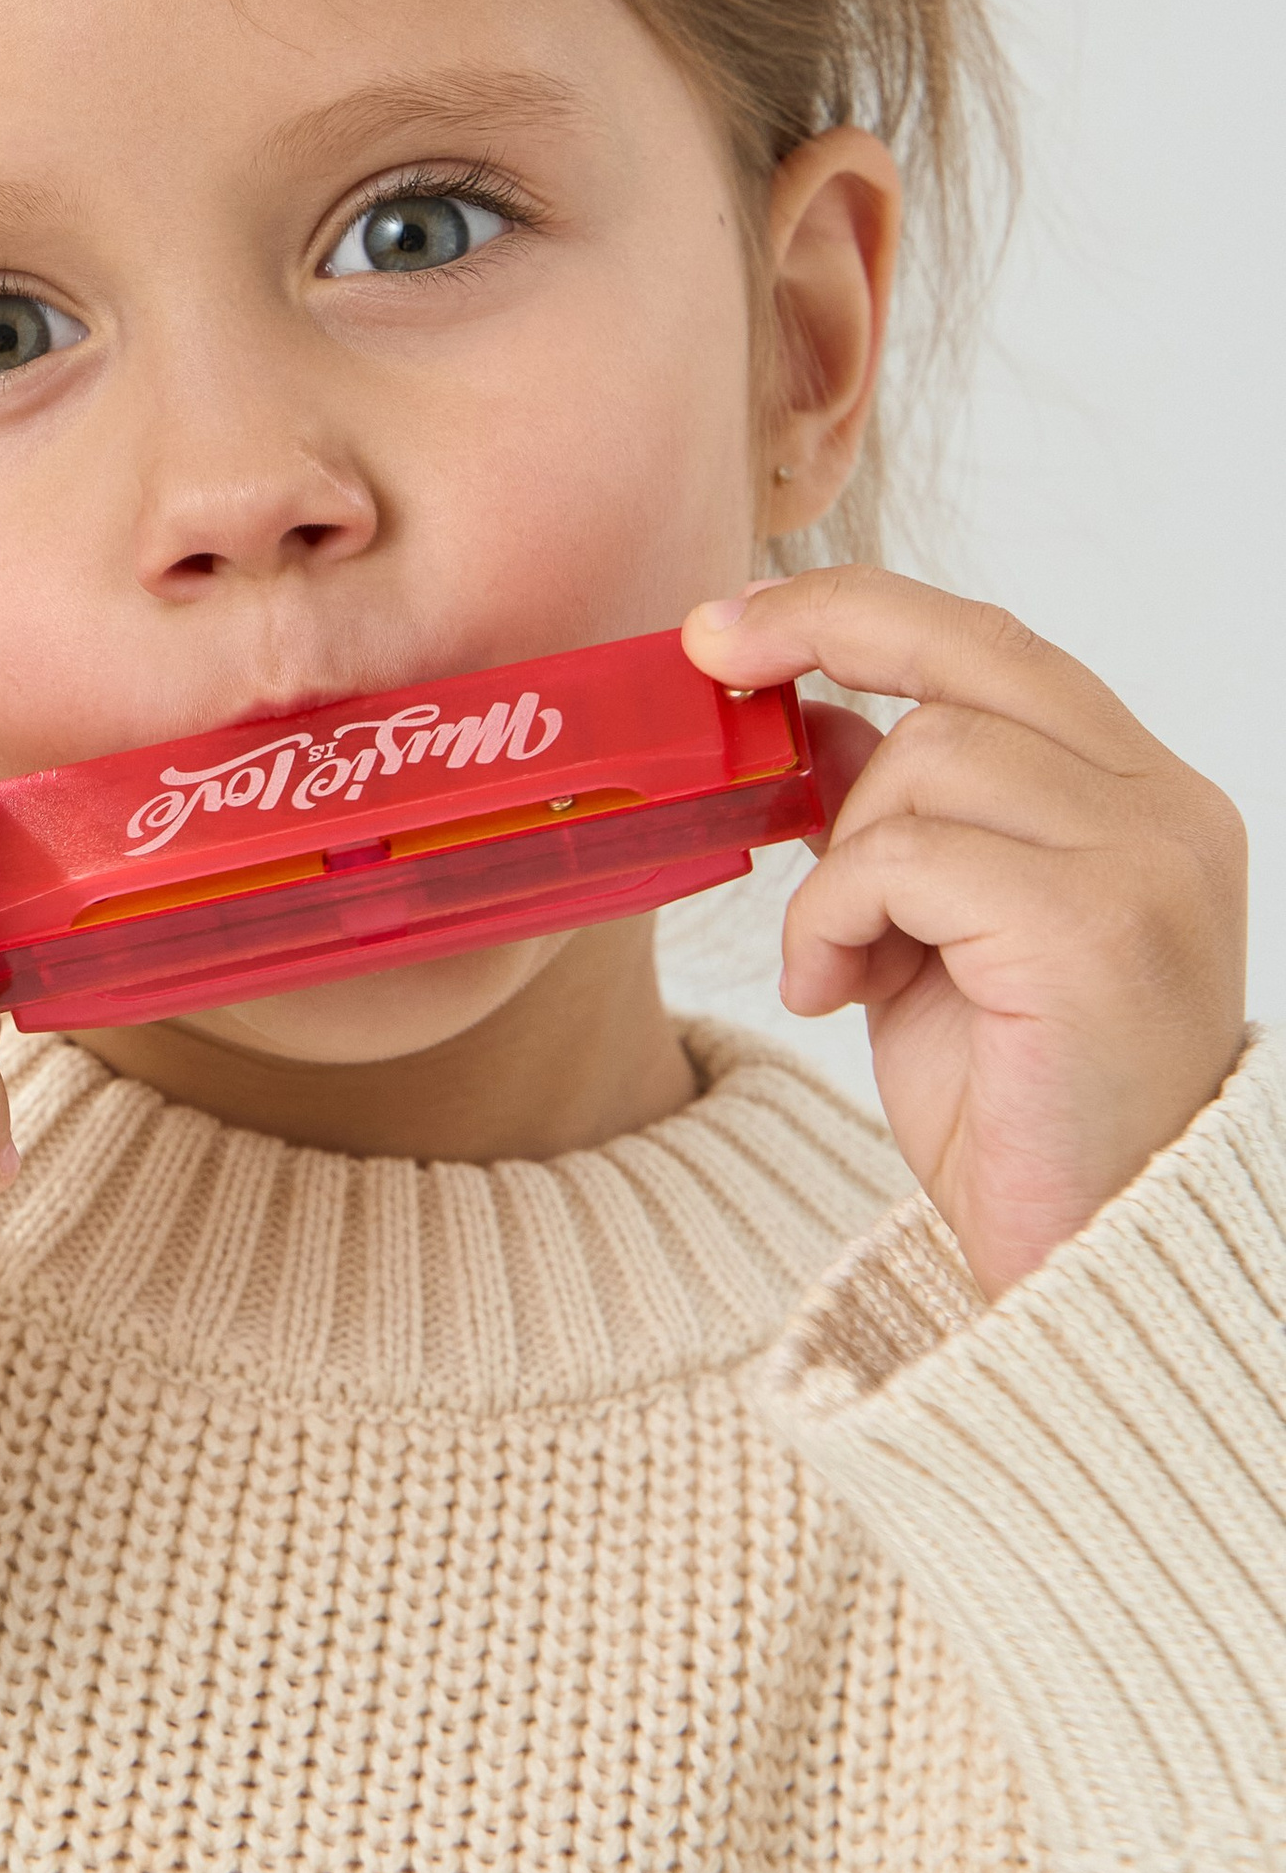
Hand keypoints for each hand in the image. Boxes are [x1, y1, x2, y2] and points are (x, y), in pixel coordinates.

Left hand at [681, 568, 1248, 1298]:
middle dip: (821, 636)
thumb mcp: (933, 934)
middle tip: (706, 662)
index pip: (1001, 646)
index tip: (735, 621)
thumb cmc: (1018, 1105)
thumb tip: (809, 712)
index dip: (863, 611)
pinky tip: (834, 989)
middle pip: (972, 658)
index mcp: (1145, 798)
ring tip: (834, 958)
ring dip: (837, 855)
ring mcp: (1144, 865)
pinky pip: (906, 856)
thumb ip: (896, 822)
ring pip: (927, 756)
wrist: (1089, 1261)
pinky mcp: (1092, 931)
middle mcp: (1167, 813)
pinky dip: (833, 913)